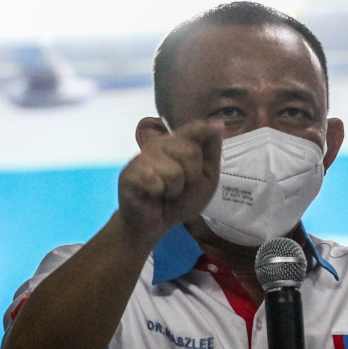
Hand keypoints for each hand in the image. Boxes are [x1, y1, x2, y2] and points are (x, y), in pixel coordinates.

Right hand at [117, 119, 222, 249]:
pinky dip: (159, 192)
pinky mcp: (129, 173)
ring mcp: (142, 158)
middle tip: (180, 187)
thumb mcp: (205, 179)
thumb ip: (210, 153)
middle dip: (192, 176)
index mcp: (176, 145)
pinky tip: (152, 194)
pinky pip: (155, 180)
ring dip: (175, 189)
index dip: (203, 129)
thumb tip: (218, 124)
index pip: (192, 130)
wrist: (155, 224)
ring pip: (174, 170)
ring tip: (166, 192)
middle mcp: (158, 145)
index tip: (218, 127)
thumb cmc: (179, 201)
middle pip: (190, 151)